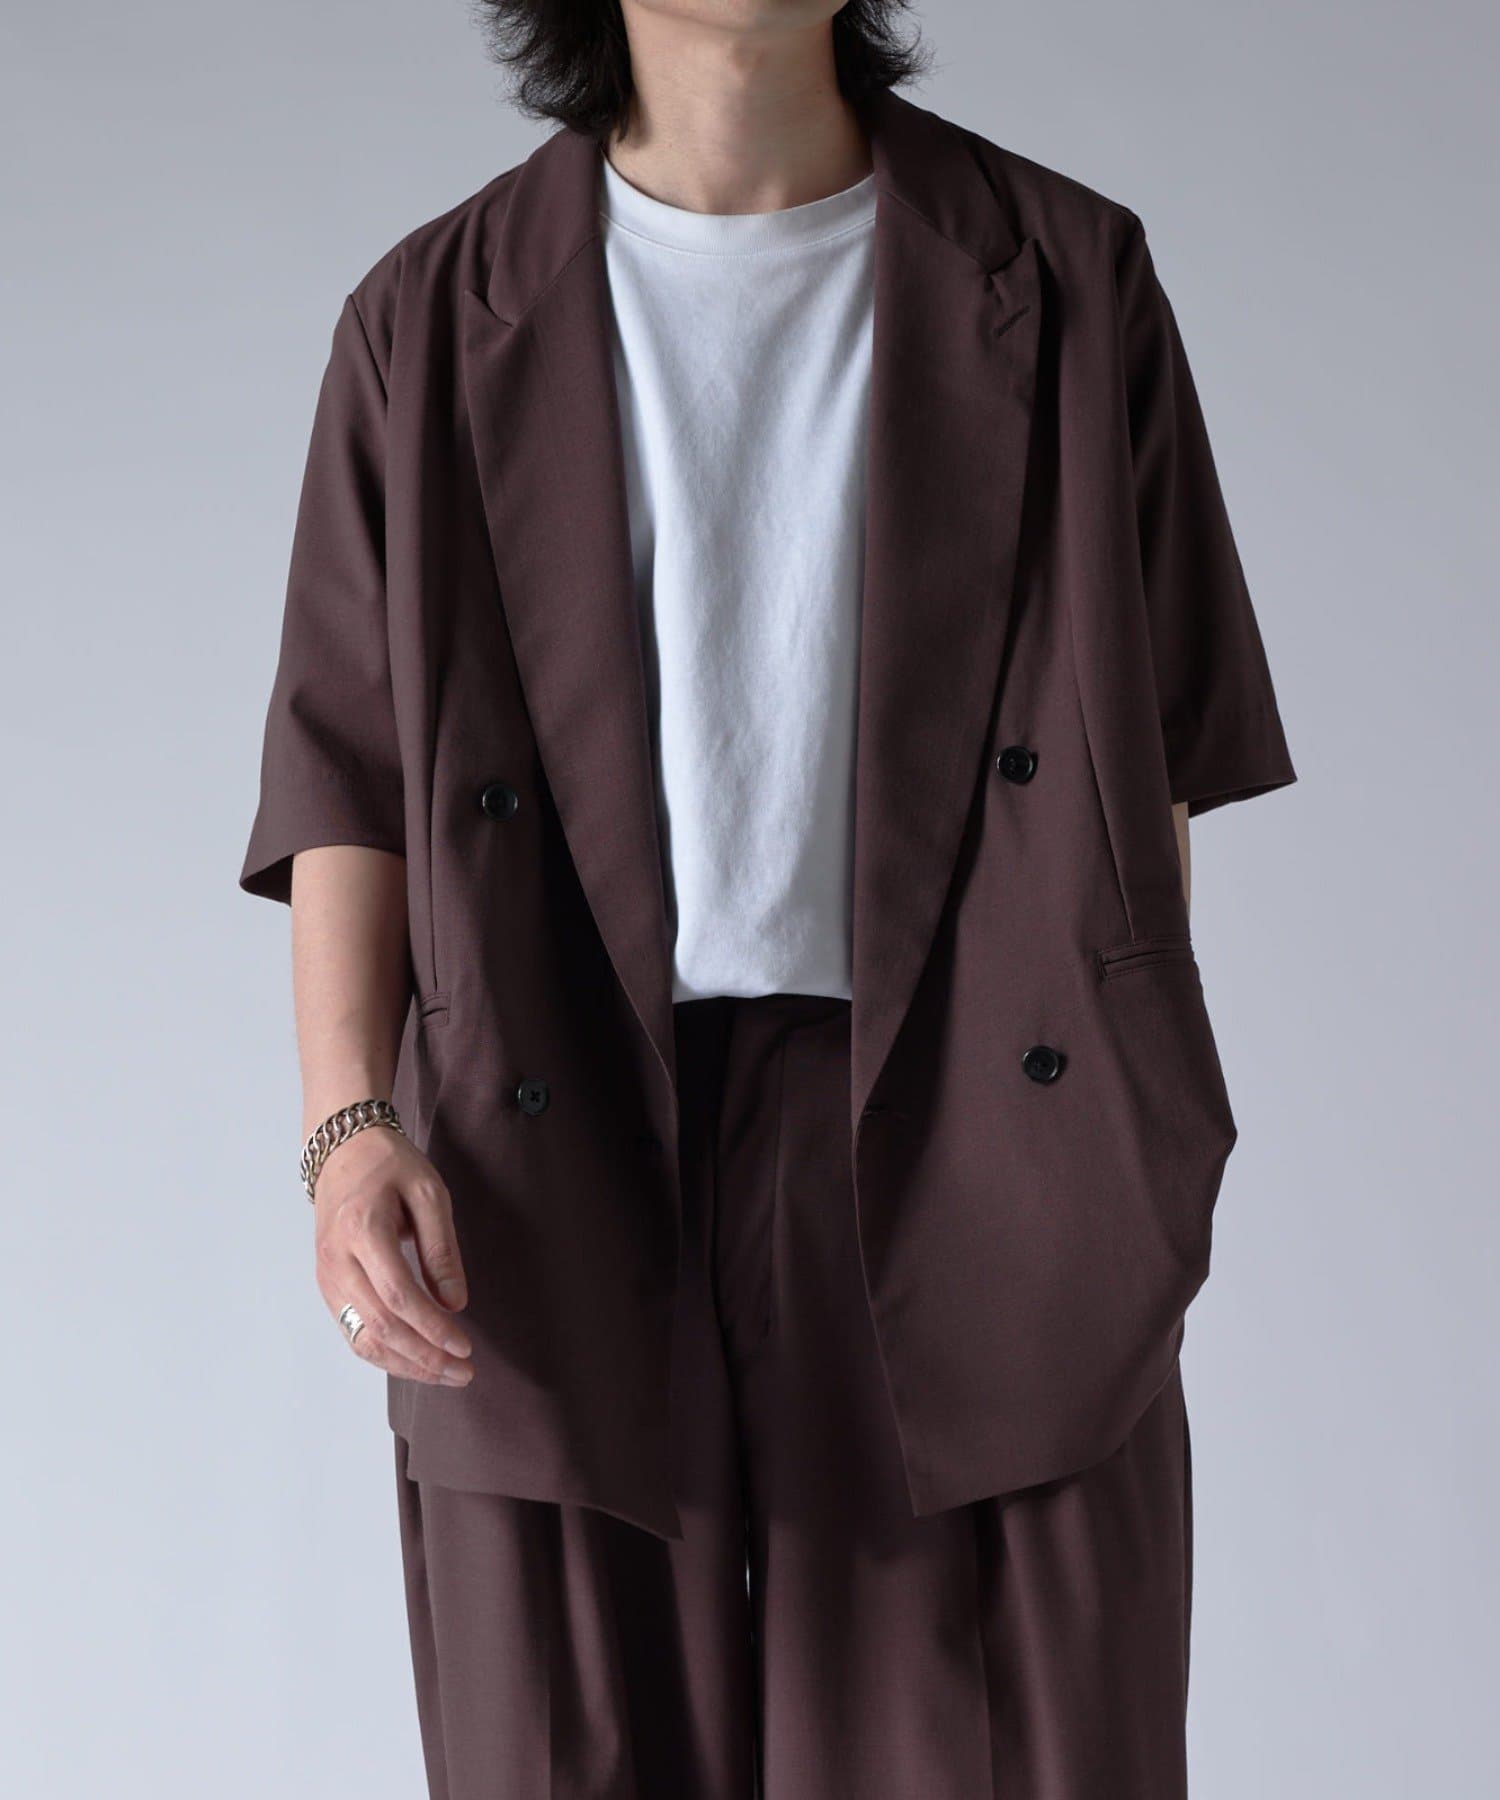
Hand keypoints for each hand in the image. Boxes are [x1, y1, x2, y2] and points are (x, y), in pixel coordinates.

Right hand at [313, 1126, 473, 1385]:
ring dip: (405, 1365)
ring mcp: (327, 1277)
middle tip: (463, 1372)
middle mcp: (336, 1261)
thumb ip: (441, 1248)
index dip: (432, 1328)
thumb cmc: (390, 1165)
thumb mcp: (428, 1192)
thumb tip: (455, 1304)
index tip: (465, 1346)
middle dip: (424, 1358)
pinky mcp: (328, 1286)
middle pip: (379, 1327)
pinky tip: (416, 1360)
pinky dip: (385, 1354)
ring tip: (445, 1374)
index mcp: (362, 1231)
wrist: (342, 1150)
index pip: (398, 1296)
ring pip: (362, 1339)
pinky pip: (353, 1332)